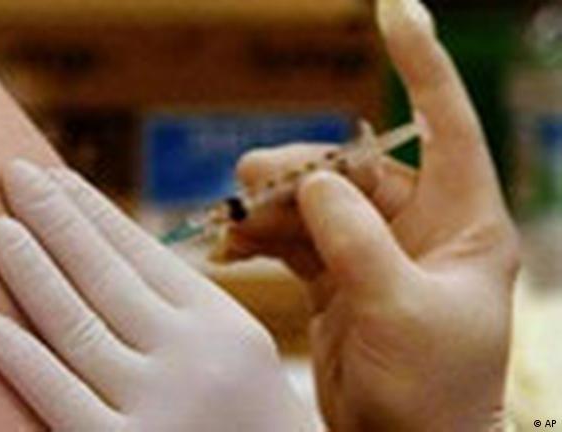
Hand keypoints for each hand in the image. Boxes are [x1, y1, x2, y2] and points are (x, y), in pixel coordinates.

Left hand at [0, 161, 313, 431]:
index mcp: (219, 321)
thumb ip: (178, 304)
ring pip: (77, 325)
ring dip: (30, 271)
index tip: (55, 176)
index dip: (92, 210)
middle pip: (105, 274)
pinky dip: (24, 362)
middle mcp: (191, 356)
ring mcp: (158, 407)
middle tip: (13, 174)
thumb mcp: (233, 347)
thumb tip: (107, 248)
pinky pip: (63, 402)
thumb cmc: (245, 414)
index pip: (142, 251)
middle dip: (54, 218)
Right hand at [219, 0, 518, 429]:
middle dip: (303, 169)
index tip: (395, 9)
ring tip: (237, 214)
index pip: (447, 126)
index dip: (422, 66)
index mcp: (464, 225)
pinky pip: (295, 239)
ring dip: (274, 204)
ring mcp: (374, 253)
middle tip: (254, 181)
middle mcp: (420, 230)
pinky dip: (263, 237)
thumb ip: (356, 239)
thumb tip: (315, 182)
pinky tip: (234, 243)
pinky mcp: (338, 278)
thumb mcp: (400, 310)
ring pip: (317, 202)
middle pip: (355, 167)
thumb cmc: (429, 392)